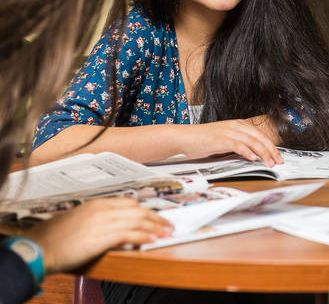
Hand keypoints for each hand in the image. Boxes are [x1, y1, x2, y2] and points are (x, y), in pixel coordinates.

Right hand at [26, 198, 172, 274]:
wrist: (38, 248)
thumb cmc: (52, 238)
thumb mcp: (77, 221)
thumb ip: (96, 220)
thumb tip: (111, 227)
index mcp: (96, 204)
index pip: (128, 203)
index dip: (145, 210)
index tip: (154, 216)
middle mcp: (102, 210)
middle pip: (137, 210)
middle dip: (156, 217)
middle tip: (168, 224)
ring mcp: (103, 222)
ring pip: (138, 220)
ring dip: (156, 226)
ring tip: (167, 232)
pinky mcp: (102, 236)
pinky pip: (131, 234)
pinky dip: (145, 235)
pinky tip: (153, 238)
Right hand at [177, 118, 282, 165]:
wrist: (184, 137)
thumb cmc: (203, 140)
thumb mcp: (224, 140)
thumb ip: (237, 144)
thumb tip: (252, 154)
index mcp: (238, 125)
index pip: (260, 134)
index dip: (271, 146)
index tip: (278, 156)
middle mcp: (235, 126)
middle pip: (259, 137)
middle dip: (271, 150)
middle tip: (278, 161)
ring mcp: (228, 132)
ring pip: (252, 141)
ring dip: (263, 153)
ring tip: (269, 163)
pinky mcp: (221, 139)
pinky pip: (238, 145)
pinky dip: (247, 152)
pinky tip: (253, 158)